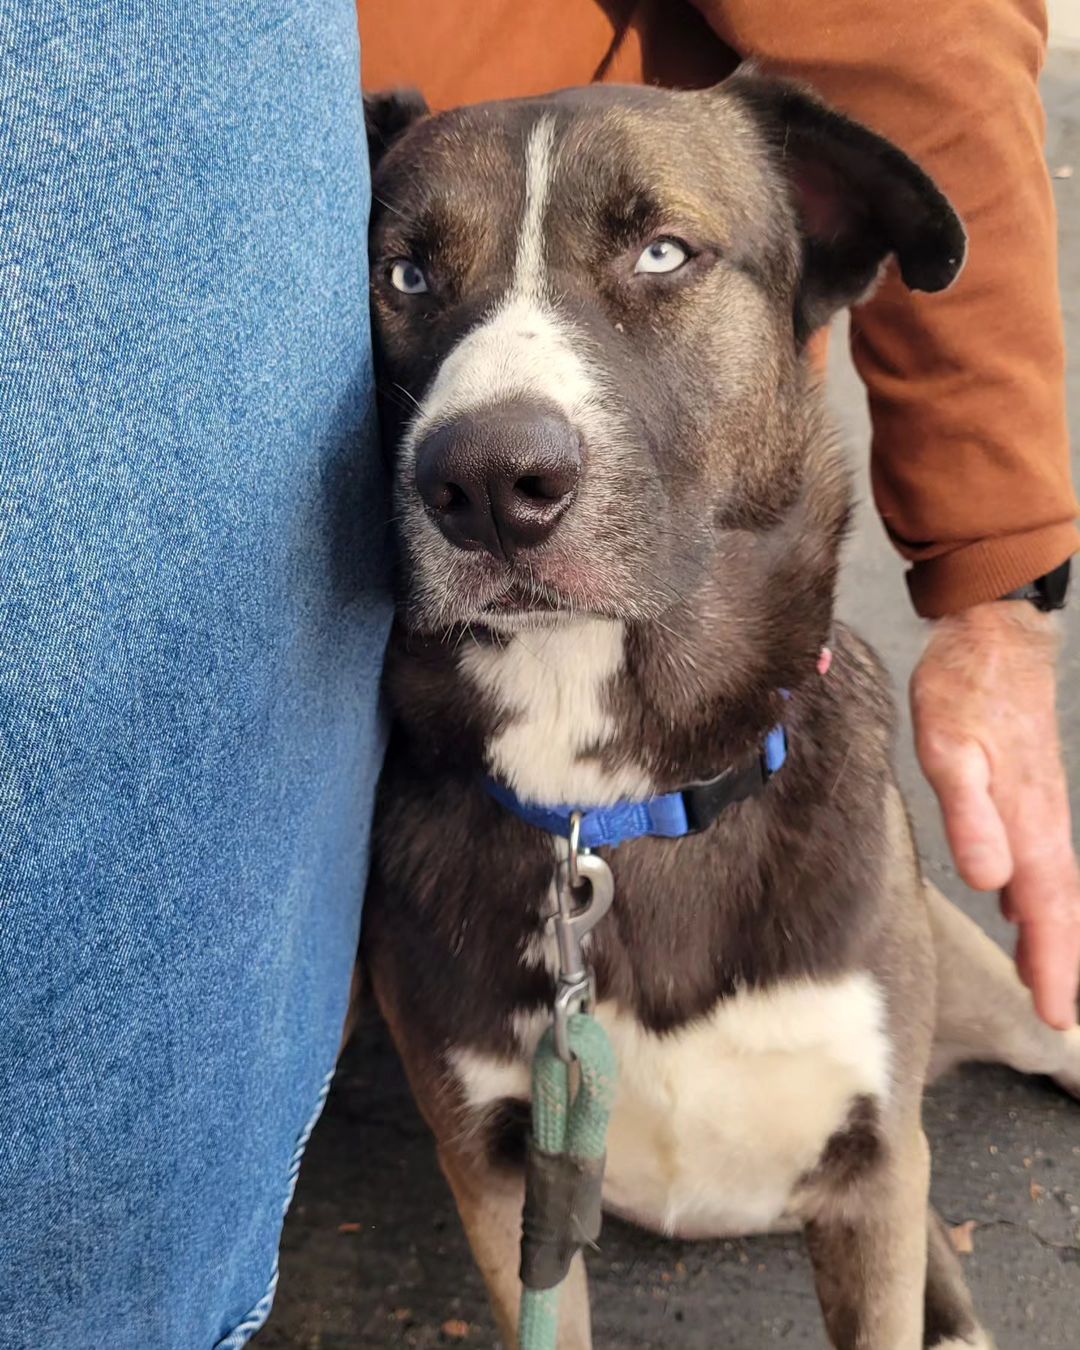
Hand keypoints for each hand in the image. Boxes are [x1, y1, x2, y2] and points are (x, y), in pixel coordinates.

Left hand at [911, 600, 1079, 1028]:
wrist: (992, 633)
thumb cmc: (965, 689)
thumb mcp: (951, 750)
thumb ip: (970, 815)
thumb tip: (992, 882)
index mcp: (1029, 822)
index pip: (1047, 911)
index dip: (1054, 965)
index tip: (1058, 1016)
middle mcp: (1042, 820)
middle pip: (1058, 907)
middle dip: (1059, 963)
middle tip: (1058, 1016)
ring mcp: (1039, 804)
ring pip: (1052, 885)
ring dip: (1051, 932)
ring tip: (1044, 974)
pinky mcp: (1027, 787)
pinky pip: (1041, 857)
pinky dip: (1037, 892)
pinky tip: (1017, 901)